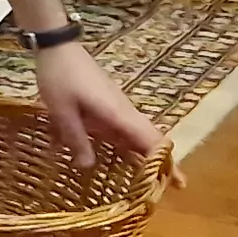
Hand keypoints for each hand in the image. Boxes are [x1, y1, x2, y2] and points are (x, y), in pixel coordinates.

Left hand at [31, 40, 177, 179]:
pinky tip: (117, 161)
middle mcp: (124, 112)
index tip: (179, 184)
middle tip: (171, 189)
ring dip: (144, 156)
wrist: (58, 47)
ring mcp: (117, 108)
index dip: (166, 162)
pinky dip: (126, 146)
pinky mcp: (107, 106)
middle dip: (161, 163)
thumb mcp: (62, 111)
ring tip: (146, 183)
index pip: (151, 141)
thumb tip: (88, 167)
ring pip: (137, 136)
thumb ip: (75, 139)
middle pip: (150, 140)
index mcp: (118, 114)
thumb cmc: (60, 78)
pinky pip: (122, 130)